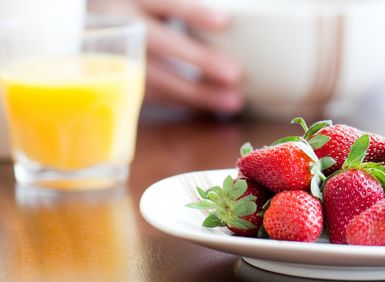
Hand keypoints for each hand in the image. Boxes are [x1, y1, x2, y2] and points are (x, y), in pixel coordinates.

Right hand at [91, 0, 243, 111]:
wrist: (88, 27)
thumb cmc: (135, 11)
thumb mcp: (153, 5)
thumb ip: (180, 11)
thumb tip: (229, 26)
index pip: (165, 2)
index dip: (194, 13)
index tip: (225, 22)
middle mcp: (117, 22)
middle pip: (160, 42)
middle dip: (200, 60)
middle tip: (235, 74)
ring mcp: (110, 53)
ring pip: (155, 77)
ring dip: (196, 93)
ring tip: (232, 101)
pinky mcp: (110, 79)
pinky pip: (149, 94)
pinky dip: (181, 101)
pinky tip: (209, 106)